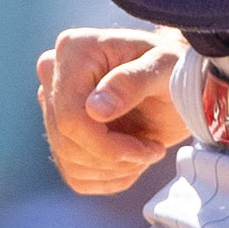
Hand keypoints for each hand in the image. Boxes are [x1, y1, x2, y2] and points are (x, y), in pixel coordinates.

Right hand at [38, 26, 185, 195]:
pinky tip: (132, 161)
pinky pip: (74, 174)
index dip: (105, 145)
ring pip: (69, 161)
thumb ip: (133, 82)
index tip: (145, 149)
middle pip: (65, 141)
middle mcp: (54, 72)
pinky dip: (108, 178)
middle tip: (152, 151)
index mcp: (74, 49)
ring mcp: (53, 103)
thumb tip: (94, 109)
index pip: (69, 117)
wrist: (175, 82)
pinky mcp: (61, 130)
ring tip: (145, 152)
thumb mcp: (166, 69)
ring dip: (114, 169)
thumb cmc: (174, 68)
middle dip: (113, 158)